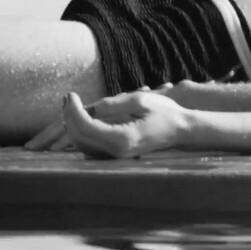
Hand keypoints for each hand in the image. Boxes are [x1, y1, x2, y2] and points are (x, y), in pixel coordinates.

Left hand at [24, 83, 174, 151]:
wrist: (181, 130)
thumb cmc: (165, 113)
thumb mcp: (140, 101)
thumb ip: (112, 104)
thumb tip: (87, 107)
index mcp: (122, 139)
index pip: (85, 126)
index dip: (73, 110)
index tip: (71, 94)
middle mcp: (116, 151)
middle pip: (79, 136)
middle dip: (69, 116)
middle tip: (69, 97)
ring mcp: (115, 155)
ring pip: (81, 143)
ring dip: (73, 124)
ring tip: (72, 104)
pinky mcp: (116, 153)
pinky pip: (90, 145)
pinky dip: (81, 131)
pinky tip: (81, 116)